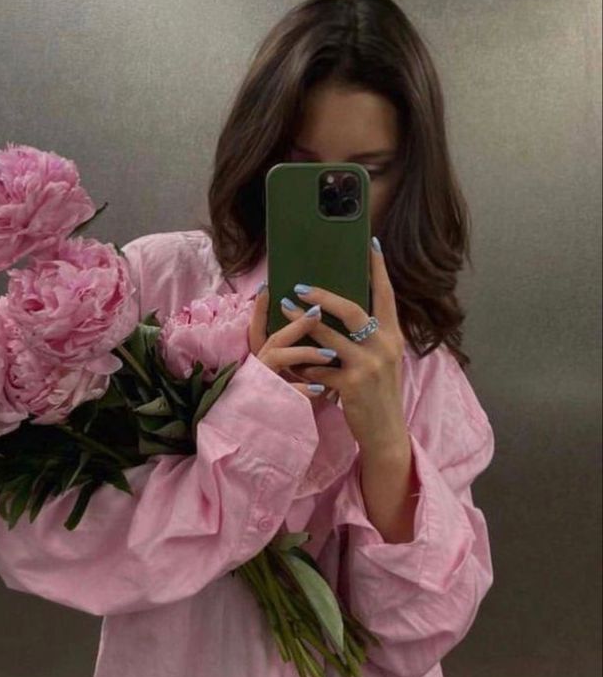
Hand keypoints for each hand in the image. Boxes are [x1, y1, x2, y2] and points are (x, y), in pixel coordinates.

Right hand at [248, 285, 335, 400]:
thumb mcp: (296, 368)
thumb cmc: (295, 395)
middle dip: (297, 324)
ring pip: (278, 359)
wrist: (281, 432)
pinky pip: (287, 393)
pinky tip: (320, 388)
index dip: (260, 308)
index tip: (267, 288)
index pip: (259, 327)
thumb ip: (301, 346)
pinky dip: (303, 388)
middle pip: (275, 338)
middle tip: (318, 312)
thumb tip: (322, 318)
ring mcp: (266, 383)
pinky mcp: (273, 404)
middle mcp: (262, 365)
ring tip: (330, 353)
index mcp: (266, 355)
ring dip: (305, 353)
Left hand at [278, 240, 408, 453]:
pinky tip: (292, 360)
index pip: (386, 295)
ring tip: (284, 309)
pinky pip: (319, 367)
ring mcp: (368, 365)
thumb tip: (344, 311)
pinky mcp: (351, 384)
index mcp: (392, 336)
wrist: (386, 433)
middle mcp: (384, 345)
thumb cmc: (379, 393)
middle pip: (351, 309)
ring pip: (329, 336)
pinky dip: (304, 363)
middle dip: (323, 295)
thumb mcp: (383, 360)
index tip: (371, 244)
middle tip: (299, 286)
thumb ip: (369, 337)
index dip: (379, 269)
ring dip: (302, 322)